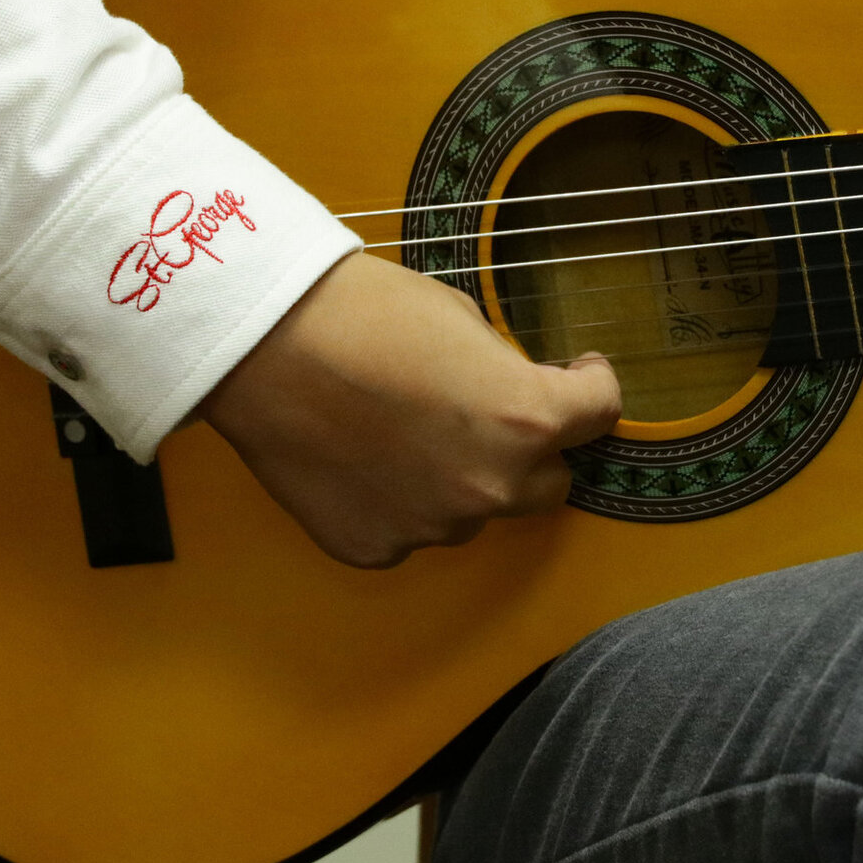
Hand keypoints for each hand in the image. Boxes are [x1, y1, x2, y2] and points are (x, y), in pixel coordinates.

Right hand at [197, 252, 622, 567]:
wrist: (264, 344)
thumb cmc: (360, 314)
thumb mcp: (461, 320)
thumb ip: (502, 372)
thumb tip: (506, 391)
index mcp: (527, 418)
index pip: (599, 412)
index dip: (592, 386)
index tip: (579, 375)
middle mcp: (492, 484)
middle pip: (548, 483)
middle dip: (530, 449)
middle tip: (487, 413)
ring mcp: (433, 526)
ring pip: (473, 510)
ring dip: (459, 478)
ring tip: (403, 429)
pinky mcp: (376, 548)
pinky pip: (409, 530)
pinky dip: (399, 502)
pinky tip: (364, 457)